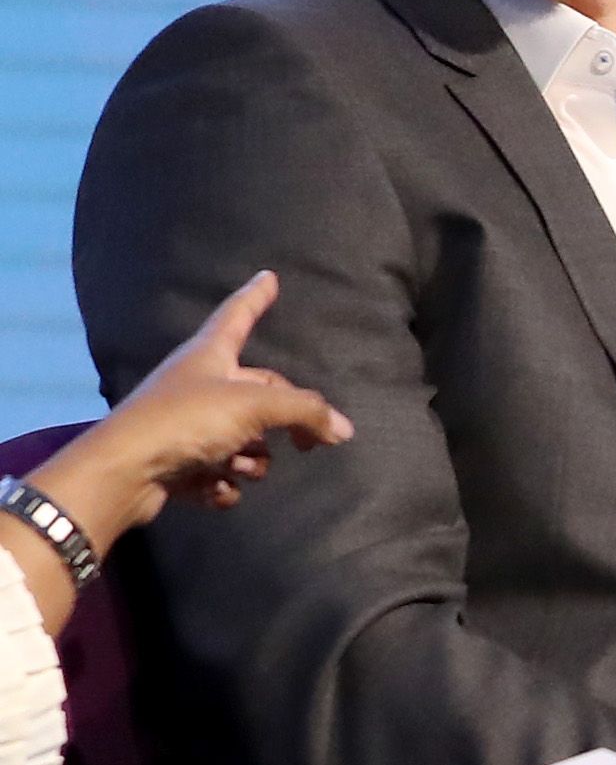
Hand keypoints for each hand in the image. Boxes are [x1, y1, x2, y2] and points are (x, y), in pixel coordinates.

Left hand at [46, 272, 352, 534]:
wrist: (123, 472)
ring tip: (240, 465)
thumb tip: (344, 429)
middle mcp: (199, 384)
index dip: (256, 298)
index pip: (238, 316)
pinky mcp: (178, 463)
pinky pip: (219, 471)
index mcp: (211, 355)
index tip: (268, 277)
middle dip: (284, 419)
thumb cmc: (186, 420)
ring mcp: (187, 425)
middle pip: (259, 392)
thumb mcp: (255, 406)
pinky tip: (216, 487)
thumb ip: (305, 412)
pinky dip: (223, 483)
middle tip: (311, 443)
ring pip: (243, 438)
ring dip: (251, 458)